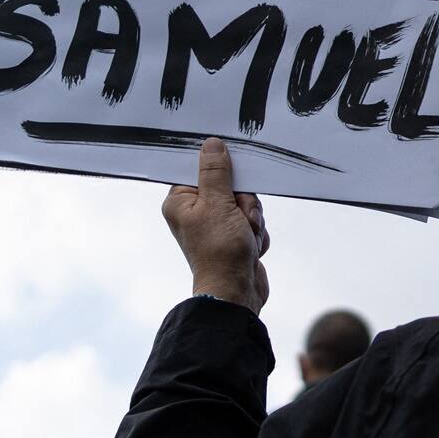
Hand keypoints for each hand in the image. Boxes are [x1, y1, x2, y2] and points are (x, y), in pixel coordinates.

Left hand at [162, 138, 270, 313]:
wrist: (236, 292)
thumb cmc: (220, 252)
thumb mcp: (217, 203)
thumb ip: (215, 172)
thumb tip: (211, 145)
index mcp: (181, 201)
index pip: (200, 170)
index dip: (221, 173)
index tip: (232, 180)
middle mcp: (196, 212)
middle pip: (230, 186)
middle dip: (244, 202)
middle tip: (240, 216)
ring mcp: (217, 225)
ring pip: (246, 204)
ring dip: (253, 219)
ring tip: (246, 236)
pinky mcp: (235, 237)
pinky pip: (253, 222)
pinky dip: (257, 233)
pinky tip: (251, 247)